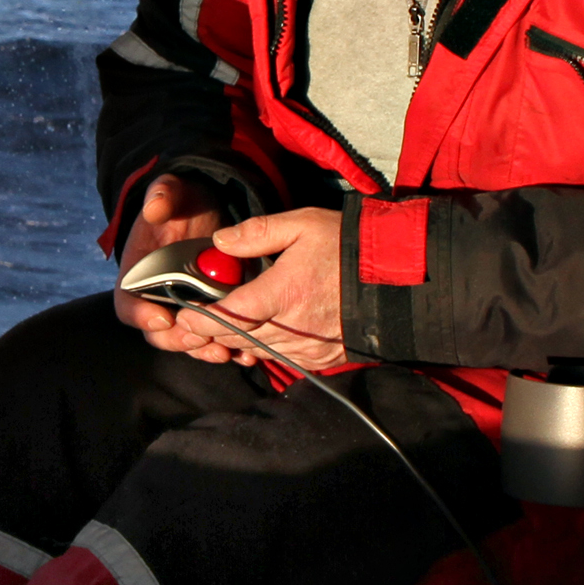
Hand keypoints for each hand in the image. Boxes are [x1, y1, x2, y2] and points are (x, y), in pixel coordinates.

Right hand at [114, 174, 233, 358]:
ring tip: (225, 350)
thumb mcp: (174, 191)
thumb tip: (154, 209)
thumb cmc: (184, 203)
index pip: (127, 304)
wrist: (209, 210)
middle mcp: (157, 298)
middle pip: (158, 333)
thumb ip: (162, 195)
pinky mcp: (211, 313)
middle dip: (178, 340)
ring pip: (187, 341)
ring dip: (203, 349)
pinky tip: (245, 351)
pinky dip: (228, 347)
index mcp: (138, 274)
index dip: (140, 315)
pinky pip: (214, 338)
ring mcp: (184, 308)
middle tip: (200, 337)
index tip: (162, 317)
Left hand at [194, 208, 349, 372]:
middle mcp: (293, 328)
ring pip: (257, 351)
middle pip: (237, 338)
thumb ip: (257, 232)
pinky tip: (258, 333)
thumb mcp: (303, 224)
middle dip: (211, 332)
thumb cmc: (349, 248)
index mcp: (284, 294)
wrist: (399, 279)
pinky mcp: (320, 359)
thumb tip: (220, 241)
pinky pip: (281, 358)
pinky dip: (264, 348)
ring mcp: (308, 348)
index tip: (183, 316)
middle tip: (192, 322)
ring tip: (220, 327)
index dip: (201, 319)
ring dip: (236, 341)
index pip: (229, 316)